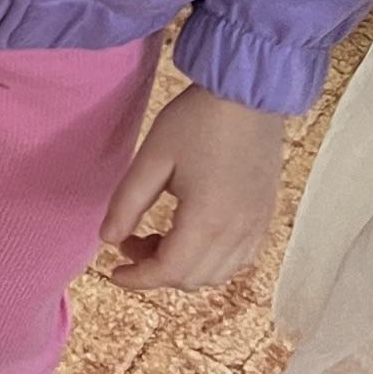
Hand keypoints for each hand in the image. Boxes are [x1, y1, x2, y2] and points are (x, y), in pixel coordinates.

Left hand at [101, 87, 290, 294]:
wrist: (248, 94)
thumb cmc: (197, 120)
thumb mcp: (152, 157)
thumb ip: (127, 203)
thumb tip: (107, 239)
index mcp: (207, 220)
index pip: (168, 272)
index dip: (137, 279)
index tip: (113, 271)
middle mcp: (237, 233)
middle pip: (192, 279)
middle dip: (155, 271)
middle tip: (132, 240)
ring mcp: (256, 227)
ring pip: (217, 274)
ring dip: (183, 268)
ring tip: (159, 237)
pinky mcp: (265, 217)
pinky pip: (239, 260)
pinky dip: (211, 261)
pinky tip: (193, 236)